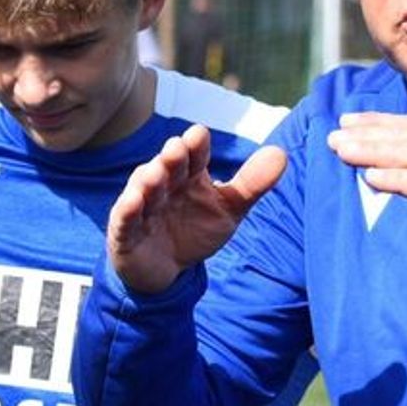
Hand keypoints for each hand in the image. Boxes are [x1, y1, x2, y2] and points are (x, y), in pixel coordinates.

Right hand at [107, 125, 286, 294]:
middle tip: (177, 148)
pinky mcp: (124, 232)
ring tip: (157, 172)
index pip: (194, 154)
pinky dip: (128, 209)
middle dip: (171, 157)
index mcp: (189, 175)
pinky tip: (134, 201)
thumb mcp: (229, 209)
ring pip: (144, 187)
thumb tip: (281, 153)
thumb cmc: (195, 229)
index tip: (199, 135)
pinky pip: (124, 218)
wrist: (167, 271)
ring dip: (149, 179)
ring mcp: (142, 206)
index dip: (195, 145)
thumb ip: (252, 184)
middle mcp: (164, 184)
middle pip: (167, 166)